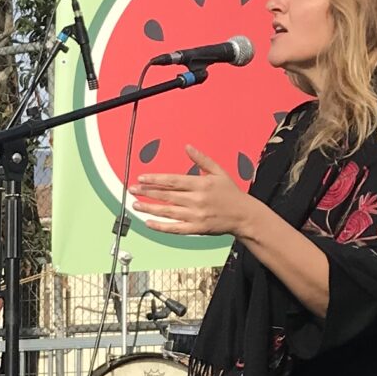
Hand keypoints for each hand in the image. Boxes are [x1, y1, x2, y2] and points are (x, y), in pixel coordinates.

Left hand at [132, 150, 257, 238]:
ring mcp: (196, 215)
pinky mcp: (197, 229)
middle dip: (147, 192)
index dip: (155, 179)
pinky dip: (161, 227)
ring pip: (168, 212)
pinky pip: (175, 228)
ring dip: (149, 208)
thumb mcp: (218, 171)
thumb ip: (202, 159)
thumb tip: (187, 146)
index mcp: (201, 184)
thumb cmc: (231, 193)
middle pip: (167, 195)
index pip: (173, 180)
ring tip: (135, 204)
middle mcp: (197, 200)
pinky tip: (148, 222)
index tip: (141, 178)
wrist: (244, 215)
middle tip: (132, 190)